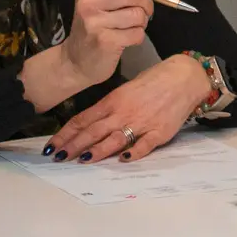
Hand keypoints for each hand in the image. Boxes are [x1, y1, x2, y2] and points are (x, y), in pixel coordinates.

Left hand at [46, 54, 210, 162]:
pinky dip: (133, 153)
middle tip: (57, 157)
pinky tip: (122, 160)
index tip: (52, 145)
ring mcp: (142, 123)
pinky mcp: (160, 132)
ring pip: (114, 139)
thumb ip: (109, 108)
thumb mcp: (126, 89)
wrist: (184, 76)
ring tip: (81, 160)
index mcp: (113, 100)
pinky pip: (144, 145)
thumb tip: (91, 125)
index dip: (65, 134)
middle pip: (93, 131)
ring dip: (97, 151)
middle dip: (73, 145)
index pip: (83, 119)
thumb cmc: (154, 81)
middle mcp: (124, 112)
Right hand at [58, 0, 155, 86]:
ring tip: (131, 27)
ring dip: (142, 22)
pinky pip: (137, 33)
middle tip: (142, 13)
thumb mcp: (100, 3)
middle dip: (146, 4)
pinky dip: (138, 37)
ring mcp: (95, 22)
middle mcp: (88, 2)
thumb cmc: (93, 29)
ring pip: (138, 14)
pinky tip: (126, 39)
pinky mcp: (105, 41)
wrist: (75, 62)